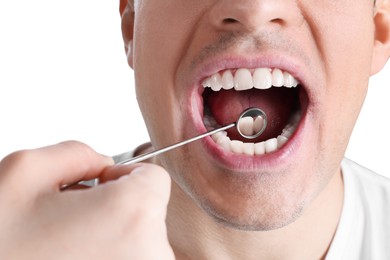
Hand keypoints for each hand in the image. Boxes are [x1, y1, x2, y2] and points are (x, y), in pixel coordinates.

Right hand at [0, 141, 173, 259]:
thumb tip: (105, 164)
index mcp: (133, 213)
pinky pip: (134, 259)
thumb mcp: (26, 171)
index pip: (155, 179)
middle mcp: (152, 252)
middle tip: (72, 222)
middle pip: (149, 210)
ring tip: (68, 246)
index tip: (95, 189)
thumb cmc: (0, 242)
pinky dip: (111, 255)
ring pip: (141, 239)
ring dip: (112, 235)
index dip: (123, 177)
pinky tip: (75, 259)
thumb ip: (79, 153)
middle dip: (116, 207)